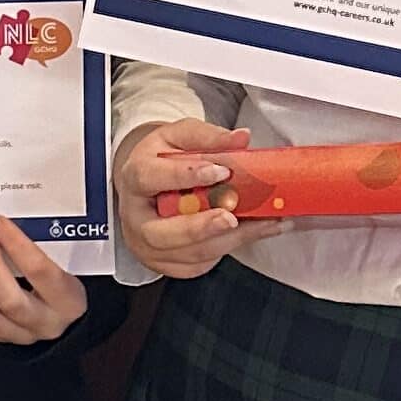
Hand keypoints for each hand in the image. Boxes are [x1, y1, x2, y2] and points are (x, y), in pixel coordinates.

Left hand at [0, 215, 87, 346]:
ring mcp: (19, 334)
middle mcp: (43, 321)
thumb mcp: (65, 268)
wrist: (66, 321)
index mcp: (65, 300)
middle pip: (11, 300)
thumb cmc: (63, 290)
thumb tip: (4, 224)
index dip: (16, 243)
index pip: (39, 270)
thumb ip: (40, 249)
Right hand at [116, 119, 250, 278]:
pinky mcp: (167, 263)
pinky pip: (200, 263)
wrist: (147, 186)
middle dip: (201, 227)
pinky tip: (254, 232)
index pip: (150, 178)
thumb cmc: (162, 161)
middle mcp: (136, 217)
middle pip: (161, 233)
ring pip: (189, 252)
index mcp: (135, 178)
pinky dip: (231, 247)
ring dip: (230, 239)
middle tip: (231, 217)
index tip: (221, 171)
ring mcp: (148, 246)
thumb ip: (208, 137)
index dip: (184, 177)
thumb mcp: (179, 137)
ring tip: (266, 222)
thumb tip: (242, 138)